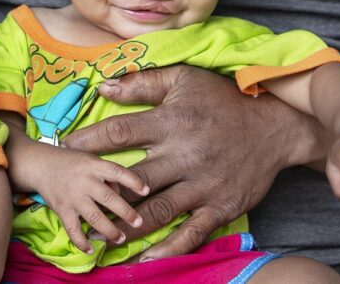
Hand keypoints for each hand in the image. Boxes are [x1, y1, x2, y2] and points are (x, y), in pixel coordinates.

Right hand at [29, 144, 146, 252]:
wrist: (39, 164)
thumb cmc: (70, 161)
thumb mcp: (89, 159)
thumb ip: (106, 174)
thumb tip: (121, 193)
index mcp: (93, 165)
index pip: (117, 171)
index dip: (133, 180)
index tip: (146, 190)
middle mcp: (85, 181)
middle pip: (109, 198)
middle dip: (126, 213)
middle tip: (138, 222)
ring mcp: (73, 196)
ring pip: (95, 217)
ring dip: (110, 230)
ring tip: (121, 238)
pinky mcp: (62, 208)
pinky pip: (73, 229)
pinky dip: (81, 242)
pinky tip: (90, 249)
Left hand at [61, 65, 311, 259]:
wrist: (276, 127)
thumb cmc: (222, 100)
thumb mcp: (183, 80)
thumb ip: (142, 84)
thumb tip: (103, 87)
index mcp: (169, 123)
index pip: (118, 133)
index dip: (87, 141)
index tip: (63, 149)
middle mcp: (183, 156)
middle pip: (133, 179)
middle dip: (101, 193)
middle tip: (73, 204)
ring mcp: (202, 185)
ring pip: (157, 211)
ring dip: (126, 226)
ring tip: (99, 236)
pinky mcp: (221, 207)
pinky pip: (192, 233)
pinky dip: (169, 248)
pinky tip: (147, 259)